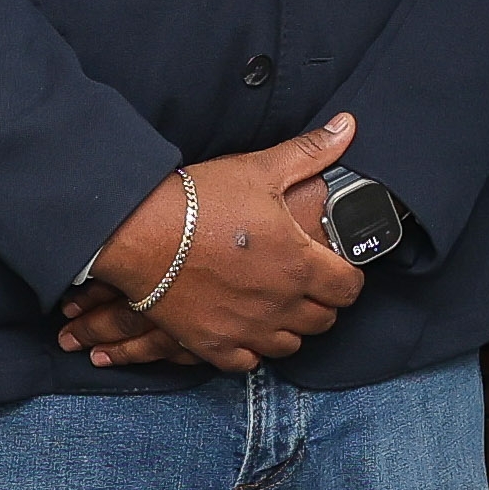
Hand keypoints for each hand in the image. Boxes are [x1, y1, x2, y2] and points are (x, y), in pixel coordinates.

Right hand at [53, 165, 341, 368]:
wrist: (139, 233)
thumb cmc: (201, 200)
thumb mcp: (262, 168)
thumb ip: (311, 152)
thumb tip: (348, 126)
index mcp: (300, 264)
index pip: (349, 288)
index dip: (348, 277)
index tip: (337, 267)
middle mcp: (280, 305)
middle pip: (323, 320)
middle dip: (322, 301)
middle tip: (308, 282)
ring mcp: (246, 330)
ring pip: (289, 345)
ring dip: (291, 326)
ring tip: (279, 303)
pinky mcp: (213, 346)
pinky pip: (248, 363)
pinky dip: (252, 348)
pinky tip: (246, 327)